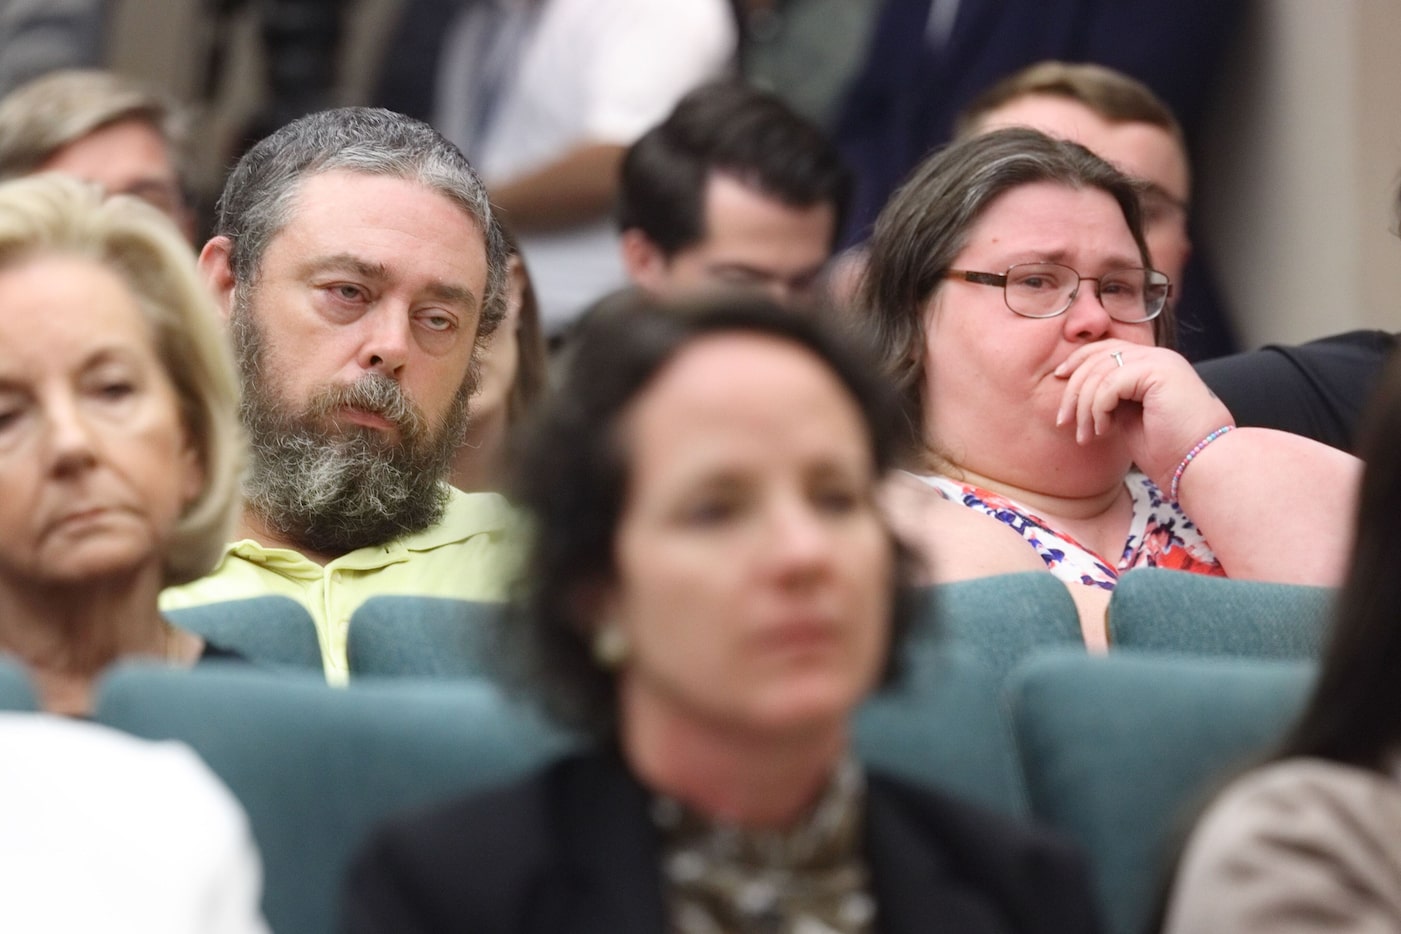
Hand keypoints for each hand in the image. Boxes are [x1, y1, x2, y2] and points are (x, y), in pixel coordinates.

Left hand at [1053, 341, 1233, 487]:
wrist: (1200, 466)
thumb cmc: (1169, 450)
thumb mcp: (1129, 417)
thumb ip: (1111, 398)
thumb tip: (1080, 392)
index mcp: (1152, 364)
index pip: (1105, 348)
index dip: (1077, 362)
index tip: (1059, 383)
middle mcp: (1157, 356)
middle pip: (1097, 356)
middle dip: (1073, 390)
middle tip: (1064, 422)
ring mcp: (1160, 361)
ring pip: (1100, 370)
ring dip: (1084, 406)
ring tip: (1086, 435)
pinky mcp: (1160, 372)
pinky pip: (1110, 383)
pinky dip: (1098, 408)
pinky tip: (1104, 430)